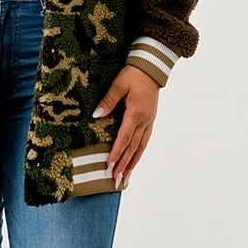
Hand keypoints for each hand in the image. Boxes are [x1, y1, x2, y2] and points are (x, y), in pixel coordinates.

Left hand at [93, 64, 159, 185]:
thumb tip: (96, 115)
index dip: (116, 153)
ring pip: (140, 147)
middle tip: (115, 179)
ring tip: (125, 177)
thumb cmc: (134, 74)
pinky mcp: (150, 119)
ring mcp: (149, 121)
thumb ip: (108, 101)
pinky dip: (139, 153)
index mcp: (135, 113)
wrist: (151, 68)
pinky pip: (145, 140)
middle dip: (123, 164)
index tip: (109, 166)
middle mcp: (144, 121)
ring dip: (133, 163)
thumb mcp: (119, 84)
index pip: (124, 138)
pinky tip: (135, 160)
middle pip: (133, 147)